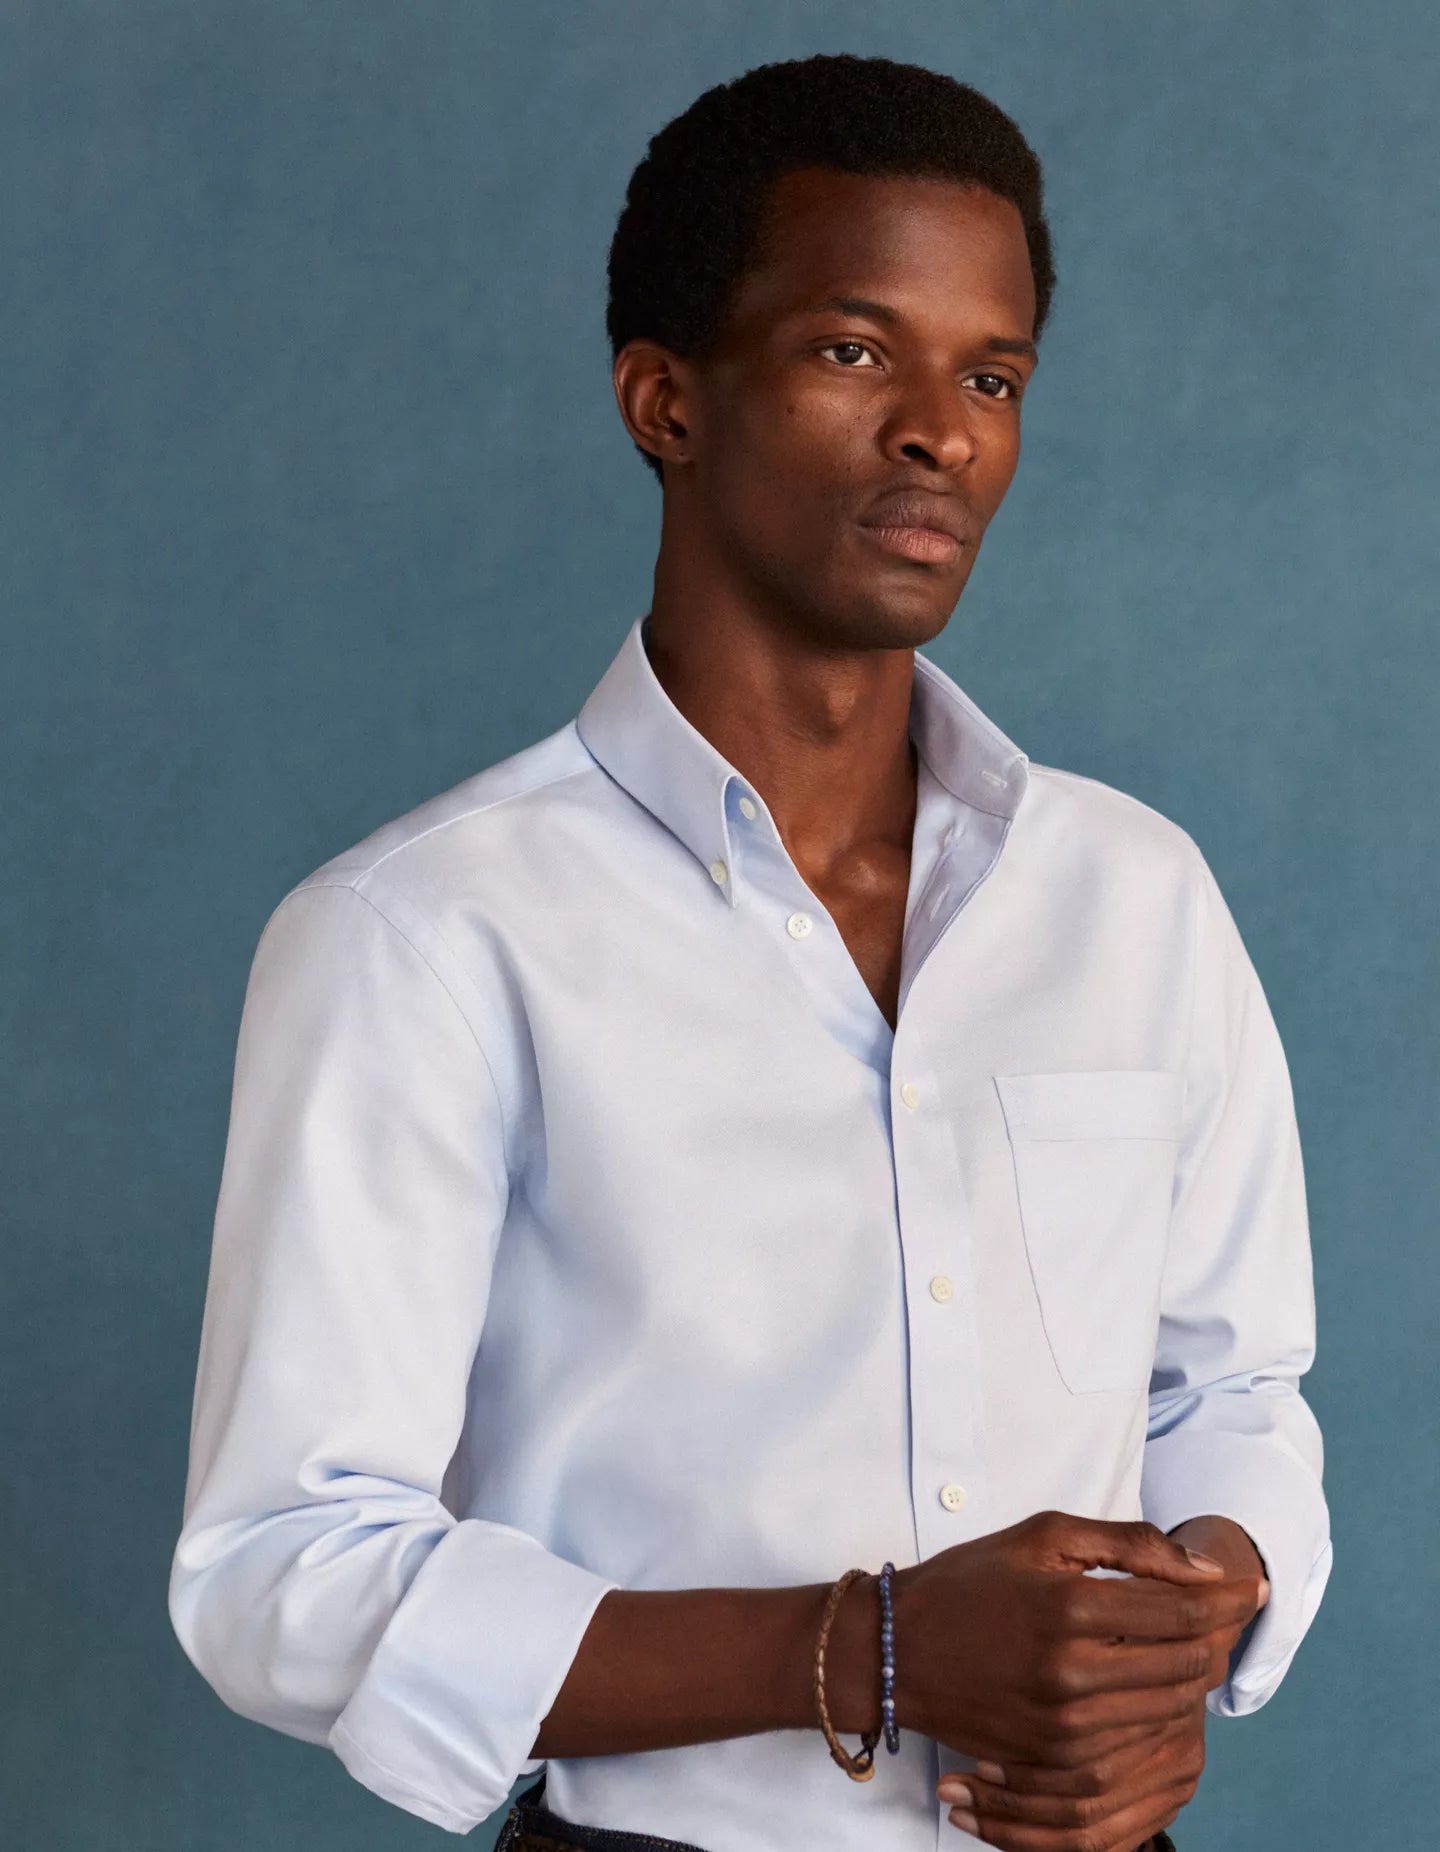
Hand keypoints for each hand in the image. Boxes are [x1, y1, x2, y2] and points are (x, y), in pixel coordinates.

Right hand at [931, 1515, 1268, 1846]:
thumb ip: (1129, 1545)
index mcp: (1071, 1605)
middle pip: (1187, 1664)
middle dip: (1217, 1637)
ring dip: (1194, 1677)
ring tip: (1194, 1645)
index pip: (1183, 1609)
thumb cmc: (972, 1581)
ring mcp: (1066, 1724)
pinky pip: (1135, 1741)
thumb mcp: (1044, 1536)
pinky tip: (1152, 1683)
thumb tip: (1204, 1572)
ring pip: (1169, 1708)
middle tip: (1225, 1614)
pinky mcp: (1056, 1756)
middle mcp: (1074, 1671)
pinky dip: (1157, 1712)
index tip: (1254, 1588)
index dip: (1229, 1599)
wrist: (897, 1650)